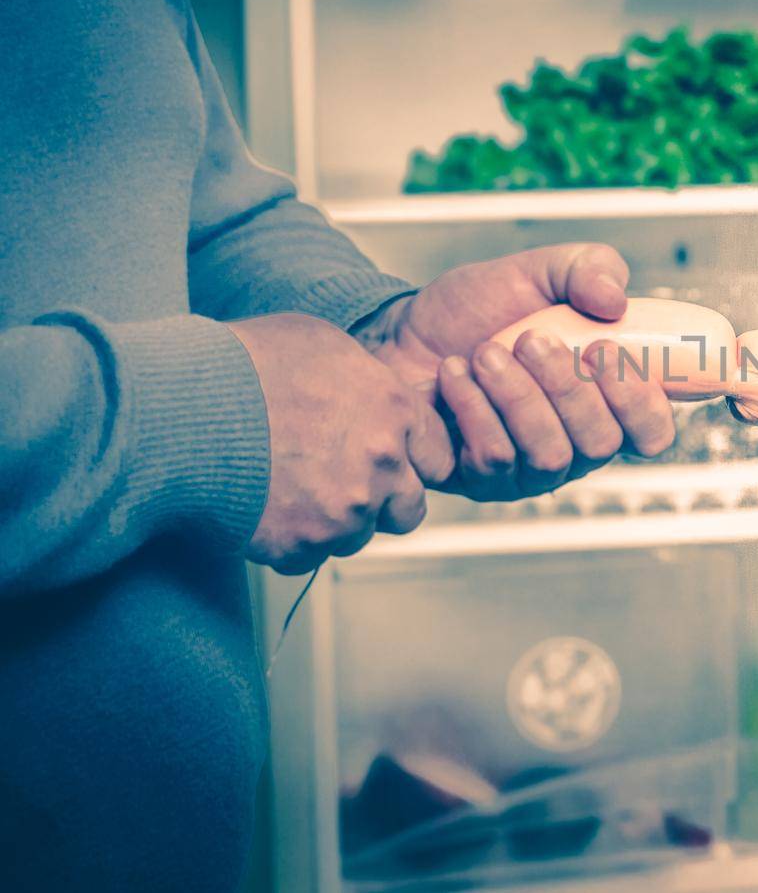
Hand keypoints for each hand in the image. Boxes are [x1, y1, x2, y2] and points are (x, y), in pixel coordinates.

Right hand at [229, 314, 453, 573]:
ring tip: (289, 488)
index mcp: (394, 411)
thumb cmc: (241, 364)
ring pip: (357, 535)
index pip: (439, 456)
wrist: (177, 409)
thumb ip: (364, 379)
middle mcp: (381, 464)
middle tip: (341, 482)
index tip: (393, 460)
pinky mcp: (301, 544)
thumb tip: (372, 394)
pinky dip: (290, 541)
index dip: (412, 459)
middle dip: (382, 499)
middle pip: (409, 507)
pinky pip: (308, 557)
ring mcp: (344, 510)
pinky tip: (263, 506)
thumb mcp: (322, 343)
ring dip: (333, 522)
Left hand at [364, 243, 673, 500]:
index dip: (641, 402)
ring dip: (518, 395)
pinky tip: (455, 374)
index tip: (603, 350)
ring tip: (486, 352)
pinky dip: (474, 408)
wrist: (401, 331)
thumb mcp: (538, 271)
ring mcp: (531, 468)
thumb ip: (589, 268)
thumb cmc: (478, 309)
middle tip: (530, 340)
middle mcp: (577, 443)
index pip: (653, 430)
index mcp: (606, 400)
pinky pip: (496, 458)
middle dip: (567, 387)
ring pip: (551, 455)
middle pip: (602, 444)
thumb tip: (616, 300)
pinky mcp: (484, 481)